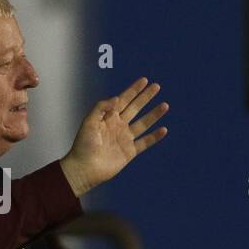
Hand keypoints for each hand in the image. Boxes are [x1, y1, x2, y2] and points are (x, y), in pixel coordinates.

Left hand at [59, 78, 167, 196]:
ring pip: (143, 123)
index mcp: (108, 117)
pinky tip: (163, 129)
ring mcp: (125, 138)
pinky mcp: (129, 152)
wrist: (84, 168)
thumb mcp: (89, 122)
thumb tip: (117, 98)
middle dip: (145, 97)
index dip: (133, 90)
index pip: (123, 100)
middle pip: (135, 108)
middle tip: (157, 86)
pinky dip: (154, 137)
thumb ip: (101, 107)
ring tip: (165, 105)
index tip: (144, 80)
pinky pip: (145, 142)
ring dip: (154, 114)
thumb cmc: (83, 145)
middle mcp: (118, 126)